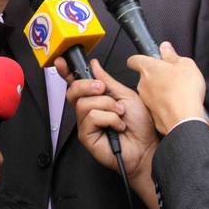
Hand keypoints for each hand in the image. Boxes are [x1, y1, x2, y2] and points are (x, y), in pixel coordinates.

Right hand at [56, 58, 158, 182]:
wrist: (147, 146)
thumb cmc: (140, 125)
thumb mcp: (125, 94)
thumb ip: (107, 80)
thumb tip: (94, 66)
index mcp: (97, 98)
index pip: (76, 83)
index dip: (66, 72)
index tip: (62, 62)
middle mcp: (88, 110)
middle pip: (73, 91)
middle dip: (88, 85)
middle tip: (103, 90)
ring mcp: (86, 123)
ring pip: (84, 103)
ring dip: (107, 106)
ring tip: (119, 114)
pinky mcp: (86, 136)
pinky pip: (91, 117)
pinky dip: (109, 118)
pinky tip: (117, 126)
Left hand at [128, 42, 205, 135]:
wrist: (184, 119)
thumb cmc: (184, 90)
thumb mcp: (185, 64)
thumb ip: (172, 55)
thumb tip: (165, 48)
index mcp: (148, 68)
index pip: (134, 60)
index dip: (140, 59)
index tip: (148, 59)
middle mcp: (143, 84)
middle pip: (145, 76)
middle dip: (156, 76)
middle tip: (171, 77)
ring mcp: (146, 100)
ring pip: (150, 91)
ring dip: (160, 91)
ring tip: (177, 92)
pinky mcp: (151, 114)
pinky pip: (156, 105)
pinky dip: (164, 104)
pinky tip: (176, 104)